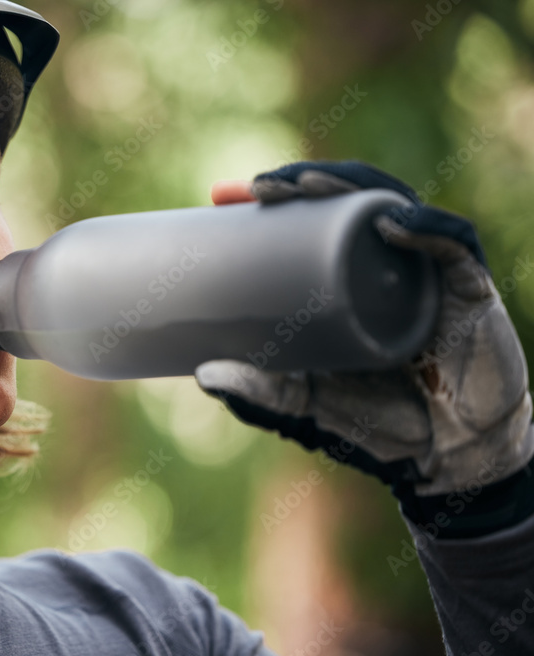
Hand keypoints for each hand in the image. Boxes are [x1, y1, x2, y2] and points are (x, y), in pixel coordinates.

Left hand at [197, 161, 533, 537]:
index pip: (308, 218)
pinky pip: (454, 245)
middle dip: (302, 180)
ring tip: (306, 184)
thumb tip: (203, 374)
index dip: (269, 197)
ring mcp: (428, 271)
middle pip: (347, 200)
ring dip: (351, 186)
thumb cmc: (376, 422)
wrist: (448, 458)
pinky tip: (391, 222)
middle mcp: (386, 262)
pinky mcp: (469, 290)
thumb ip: (259, 391)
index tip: (219, 194)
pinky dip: (426, 229)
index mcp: (348, 276)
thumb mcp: (304, 402)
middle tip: (257, 186)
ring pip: (394, 204)